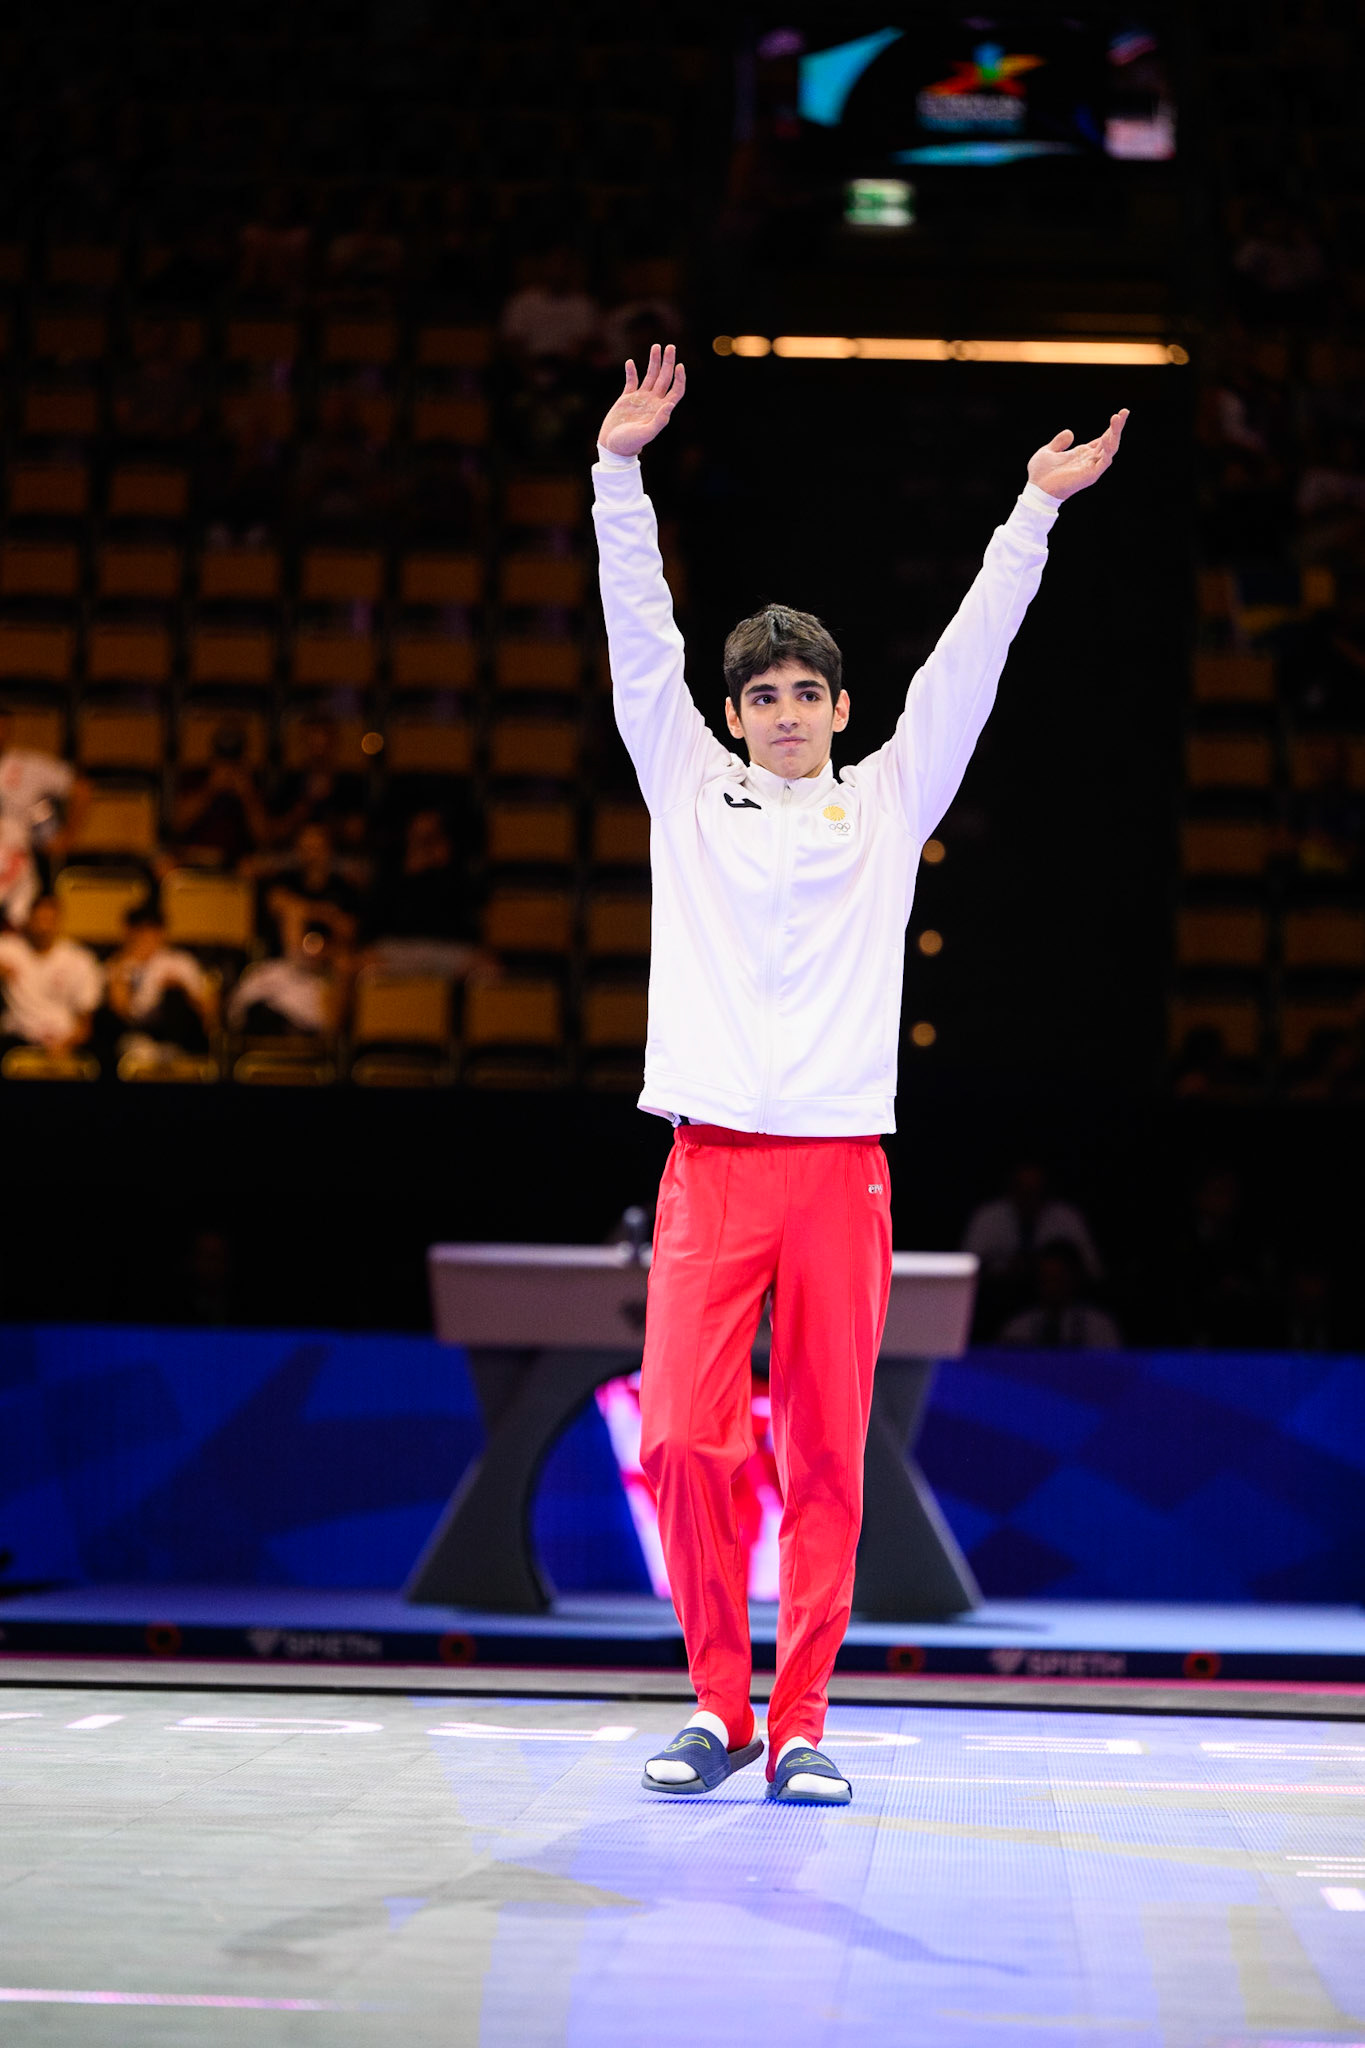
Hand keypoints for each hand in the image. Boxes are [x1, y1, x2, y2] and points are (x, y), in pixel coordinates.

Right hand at [597, 343, 685, 457]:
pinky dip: (631, 372)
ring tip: (656, 346)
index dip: (680, 378)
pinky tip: (630, 362)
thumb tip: (670, 405)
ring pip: (650, 376)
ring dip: (654, 362)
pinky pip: (631, 381)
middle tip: (670, 346)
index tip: (679, 365)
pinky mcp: (626, 398)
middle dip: (668, 362)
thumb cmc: (630, 443)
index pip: (676, 391)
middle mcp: (653, 402)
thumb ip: (659, 421)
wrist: (613, 446)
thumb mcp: (646, 433)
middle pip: (664, 378)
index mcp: (660, 409)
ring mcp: (640, 399)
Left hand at [1027, 409, 1128, 501]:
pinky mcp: (1090, 475)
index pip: (1103, 439)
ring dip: (1115, 434)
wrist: (1035, 489)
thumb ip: (1059, 442)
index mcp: (1082, 454)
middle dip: (1117, 427)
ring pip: (1110, 450)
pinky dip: (1108, 449)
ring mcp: (1091, 467)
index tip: (1120, 413)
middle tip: (1125, 411)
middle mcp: (1090, 460)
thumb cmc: (1040, 474)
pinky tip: (1108, 436)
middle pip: (1110, 442)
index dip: (1111, 427)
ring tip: (1118, 418)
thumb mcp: (1048, 451)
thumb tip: (1070, 433)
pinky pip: (1104, 461)